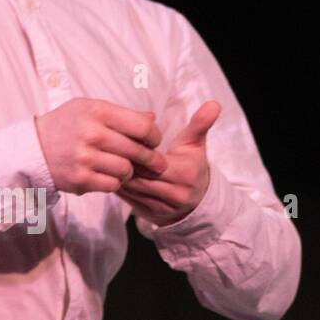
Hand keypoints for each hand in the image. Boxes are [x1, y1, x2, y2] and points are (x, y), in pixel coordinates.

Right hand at [34, 98, 166, 195]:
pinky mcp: (80, 179)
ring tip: (123, 167)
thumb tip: (152, 118)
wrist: (33, 148)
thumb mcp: (89, 109)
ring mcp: (85, 158)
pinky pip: (113, 185)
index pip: (143, 126)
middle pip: (137, 151)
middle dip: (149, 158)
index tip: (153, 141)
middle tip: (152, 162)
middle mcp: (92, 134)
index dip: (154, 136)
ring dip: (129, 171)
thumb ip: (122, 113)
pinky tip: (108, 175)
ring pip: (126, 170)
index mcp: (98, 112)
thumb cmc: (66, 125)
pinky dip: (114, 182)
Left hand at [117, 100, 220, 225]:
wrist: (197, 199)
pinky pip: (129, 200)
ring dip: (116, 175)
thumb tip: (213, 104)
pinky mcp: (151, 215)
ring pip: (131, 189)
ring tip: (105, 160)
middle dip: (122, 162)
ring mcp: (163, 207)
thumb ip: (200, 124)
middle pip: (138, 175)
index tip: (121, 138)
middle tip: (106, 149)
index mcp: (184, 173)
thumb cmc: (192, 165)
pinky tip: (110, 175)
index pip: (150, 160)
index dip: (134, 150)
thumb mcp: (196, 144)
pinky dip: (118, 187)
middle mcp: (174, 193)